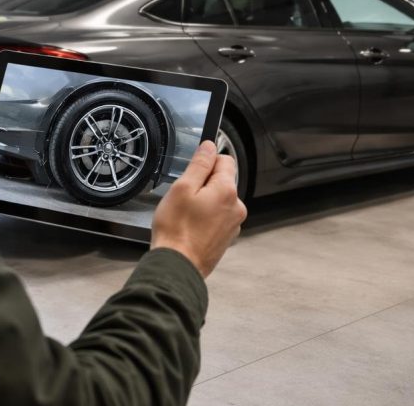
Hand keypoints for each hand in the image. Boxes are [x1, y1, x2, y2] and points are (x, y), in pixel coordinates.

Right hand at [151, 141, 246, 277]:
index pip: (224, 159)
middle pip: (222, 181)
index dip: (206, 162)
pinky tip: (190, 227)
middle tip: (184, 197)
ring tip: (185, 215)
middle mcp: (236, 207)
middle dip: (203, 184)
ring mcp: (233, 224)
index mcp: (227, 191)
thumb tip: (209, 147)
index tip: (192, 172)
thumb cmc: (177, 230)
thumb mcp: (182, 188)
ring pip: (219, 200)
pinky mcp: (226, 237)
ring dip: (204, 202)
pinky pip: (217, 217)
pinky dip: (205, 218)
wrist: (178, 265)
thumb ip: (199, 164)